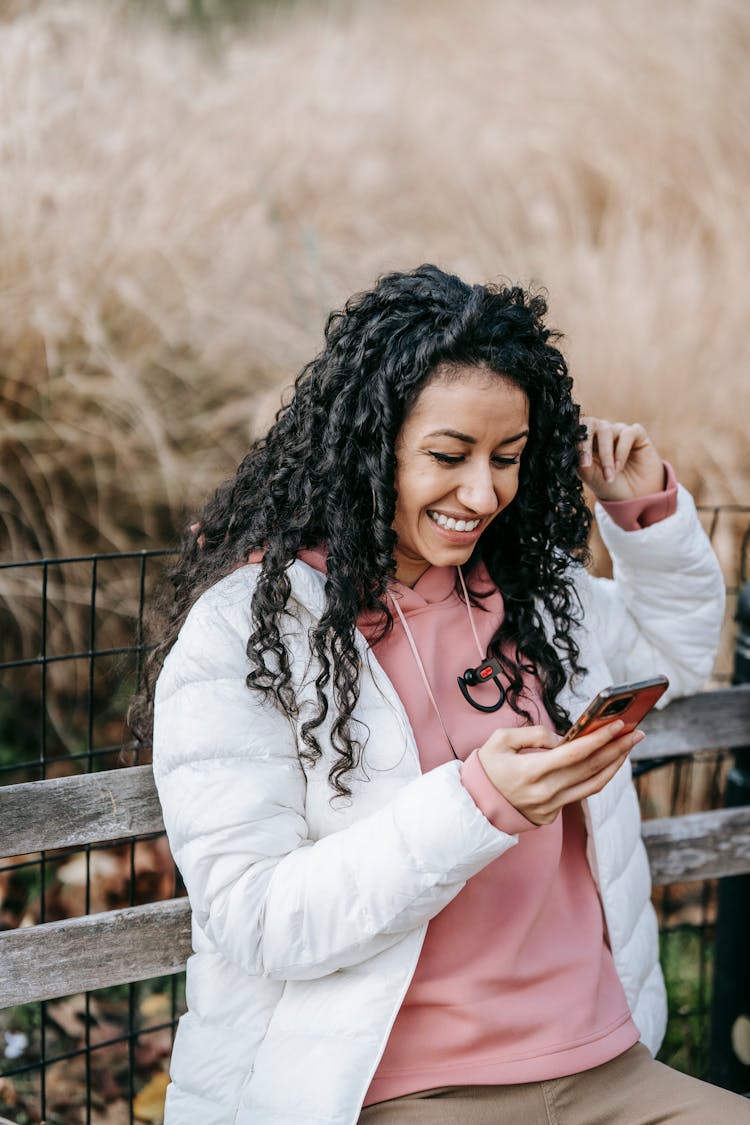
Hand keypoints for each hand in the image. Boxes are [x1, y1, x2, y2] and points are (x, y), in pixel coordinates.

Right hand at [477, 721, 644, 825]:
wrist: (474, 806)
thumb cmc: (486, 769)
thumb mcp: (500, 741)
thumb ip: (533, 734)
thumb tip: (561, 737)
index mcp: (531, 771)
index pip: (575, 754)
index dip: (599, 739)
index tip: (618, 725)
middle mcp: (545, 792)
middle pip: (591, 769)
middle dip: (617, 748)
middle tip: (636, 733)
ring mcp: (551, 806)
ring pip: (593, 785)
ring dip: (614, 765)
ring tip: (627, 748)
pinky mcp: (552, 814)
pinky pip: (581, 793)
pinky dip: (598, 777)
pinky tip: (607, 763)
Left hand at [578, 417, 664, 501]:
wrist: (633, 497)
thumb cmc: (608, 485)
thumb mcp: (590, 476)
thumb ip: (579, 462)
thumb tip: (569, 450)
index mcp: (587, 440)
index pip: (576, 429)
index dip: (573, 440)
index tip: (577, 462)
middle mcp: (602, 432)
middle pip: (590, 423)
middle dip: (586, 444)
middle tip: (586, 465)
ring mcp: (619, 431)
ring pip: (607, 431)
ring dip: (606, 455)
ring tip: (609, 476)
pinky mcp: (637, 434)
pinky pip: (628, 433)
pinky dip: (621, 451)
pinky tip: (619, 468)